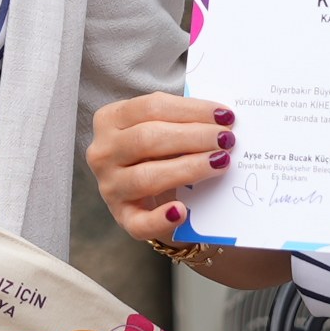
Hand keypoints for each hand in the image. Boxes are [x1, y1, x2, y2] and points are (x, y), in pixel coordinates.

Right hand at [86, 92, 232, 245]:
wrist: (150, 192)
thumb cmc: (158, 151)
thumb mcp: (162, 128)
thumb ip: (183, 121)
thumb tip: (222, 120)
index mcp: (109, 120)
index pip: (150, 107)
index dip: (190, 110)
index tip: (224, 115)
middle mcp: (103, 152)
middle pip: (147, 139)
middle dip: (193, 137)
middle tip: (226, 139)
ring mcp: (110, 187)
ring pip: (146, 177)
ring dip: (188, 168)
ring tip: (220, 163)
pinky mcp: (123, 218)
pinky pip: (140, 222)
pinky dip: (161, 219)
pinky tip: (181, 211)